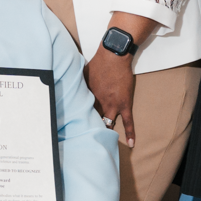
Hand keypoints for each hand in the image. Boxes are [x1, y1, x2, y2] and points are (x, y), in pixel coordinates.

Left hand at [85, 14, 156, 147]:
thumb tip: (68, 85)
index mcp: (88, 98)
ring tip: (104, 141)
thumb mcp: (82, 74)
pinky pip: (129, 121)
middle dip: (91, 129)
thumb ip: (78, 84)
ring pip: (108, 123)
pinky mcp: (124, 104)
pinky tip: (131, 143)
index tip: (76, 128)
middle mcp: (99, 104)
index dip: (80, 121)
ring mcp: (113, 105)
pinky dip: (131, 133)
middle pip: (94, 121)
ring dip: (106, 131)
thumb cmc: (98, 63)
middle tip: (88, 138)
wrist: (114, 56)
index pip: (82, 113)